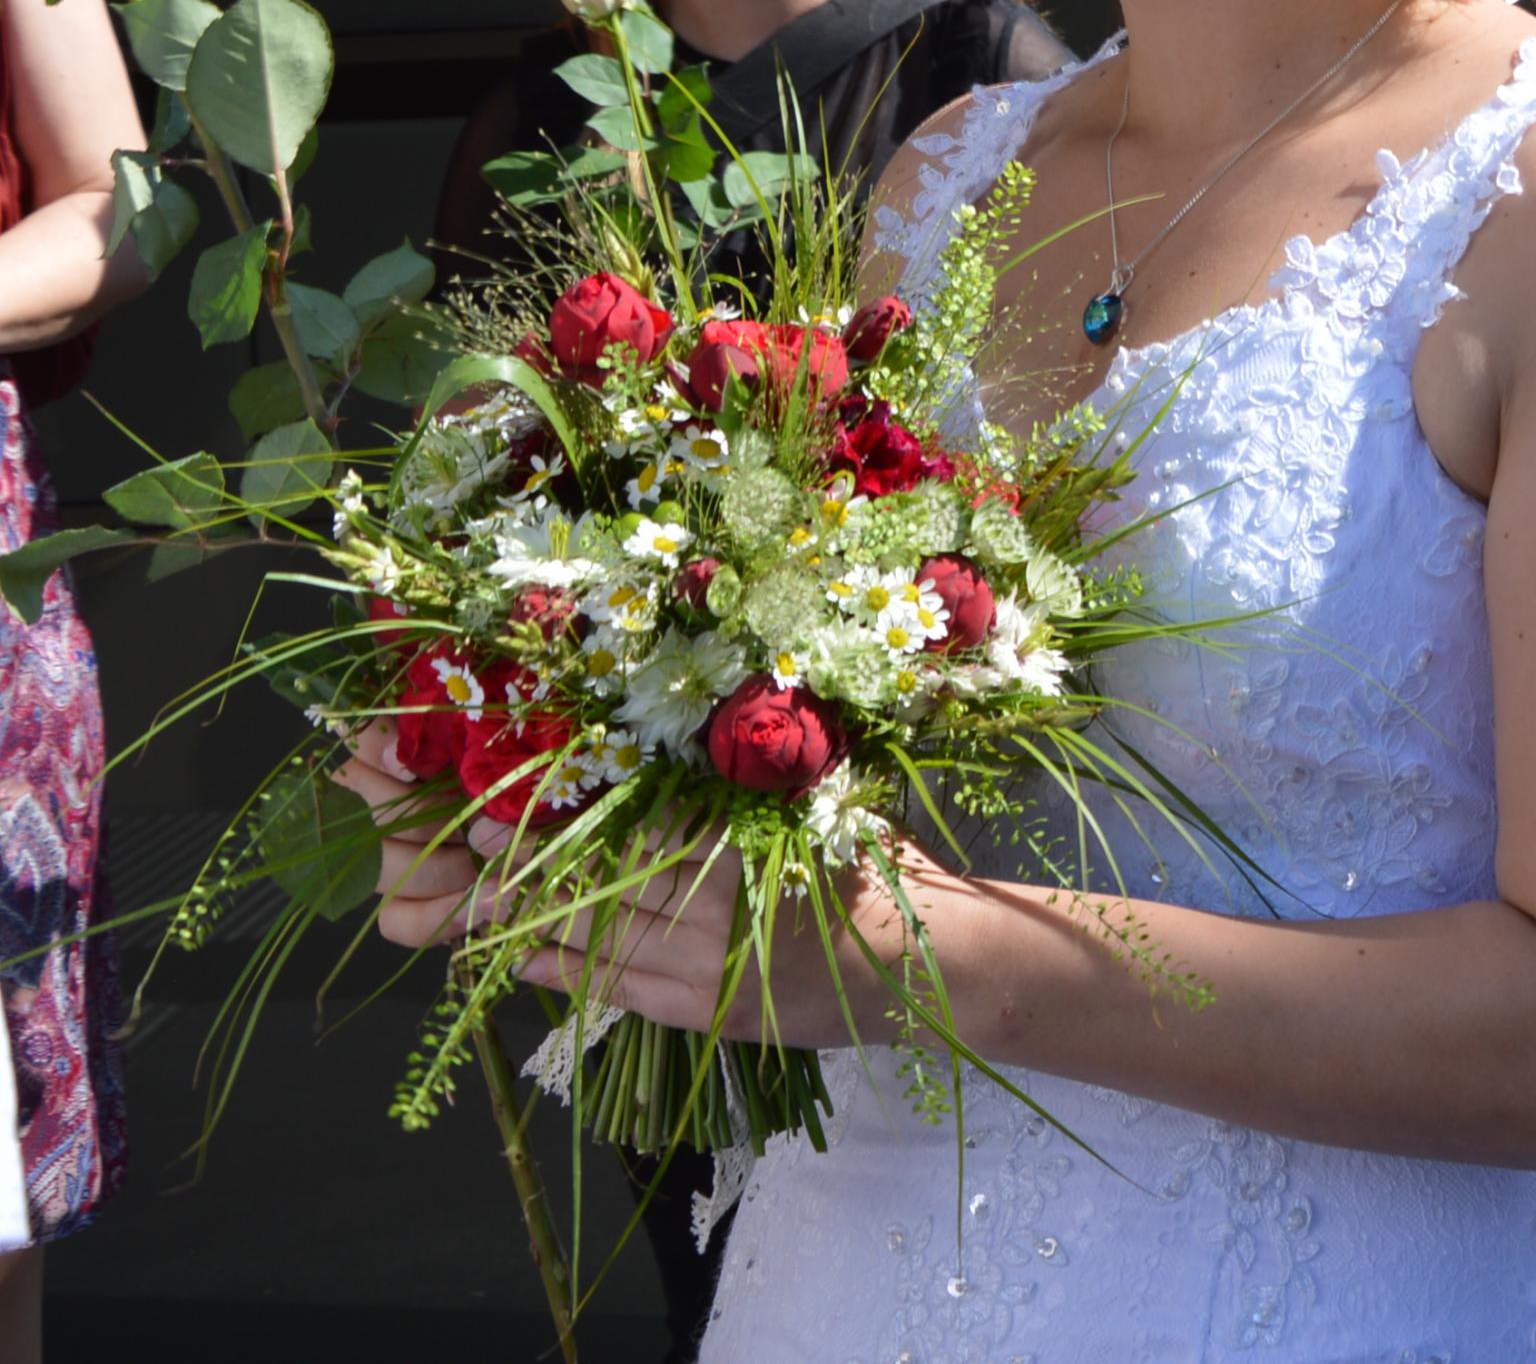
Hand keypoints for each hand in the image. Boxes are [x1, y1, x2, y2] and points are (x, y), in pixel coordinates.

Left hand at [333, 723, 941, 1045]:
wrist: (924, 965)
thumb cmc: (872, 860)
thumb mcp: (811, 795)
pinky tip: (487, 944)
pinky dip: (538, 959)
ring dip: (488, 909)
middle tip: (403, 827)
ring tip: (416, 885)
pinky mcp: (690, 1010)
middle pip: (567, 873)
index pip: (606, 814)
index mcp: (728, 833)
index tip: (465, 791)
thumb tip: (643, 733)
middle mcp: (698, 899)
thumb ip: (729, 776)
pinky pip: (594, 980)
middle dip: (479, 854)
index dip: (528, 805)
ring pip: (567, 930)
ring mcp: (689, 963)